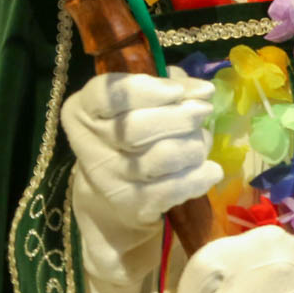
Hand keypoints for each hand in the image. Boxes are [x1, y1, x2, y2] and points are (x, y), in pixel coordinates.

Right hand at [63, 71, 220, 255]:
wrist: (115, 193)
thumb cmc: (132, 132)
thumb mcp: (143, 101)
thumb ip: (171, 86)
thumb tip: (202, 91)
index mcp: (84, 109)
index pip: (107, 96)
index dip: (145, 90)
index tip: (175, 90)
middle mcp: (89, 145)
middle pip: (137, 128)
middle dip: (180, 116)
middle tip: (203, 110)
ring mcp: (109, 180)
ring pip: (162, 157)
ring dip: (194, 145)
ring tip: (201, 141)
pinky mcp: (133, 206)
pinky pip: (174, 188)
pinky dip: (200, 176)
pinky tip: (210, 169)